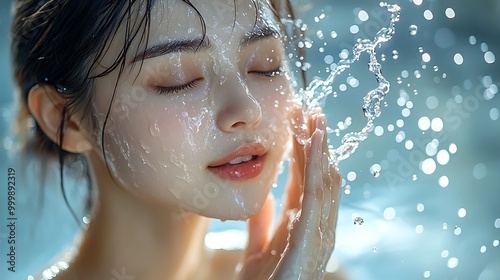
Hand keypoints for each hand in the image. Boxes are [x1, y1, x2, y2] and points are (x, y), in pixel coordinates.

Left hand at [239, 106, 341, 279]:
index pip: (306, 180)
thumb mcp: (258, 248)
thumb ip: (263, 222)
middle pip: (319, 176)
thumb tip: (264, 198)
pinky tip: (317, 144)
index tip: (297, 122)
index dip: (303, 150)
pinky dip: (319, 168)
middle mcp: (315, 226)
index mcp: (301, 225)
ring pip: (324, 182)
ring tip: (317, 119)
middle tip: (311, 110)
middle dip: (316, 143)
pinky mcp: (312, 241)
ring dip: (322, 149)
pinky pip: (317, 198)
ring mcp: (318, 234)